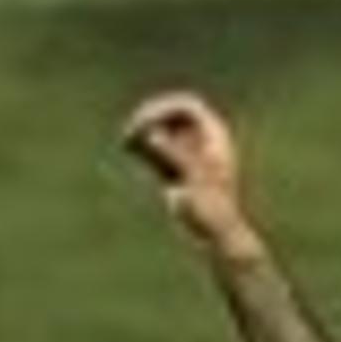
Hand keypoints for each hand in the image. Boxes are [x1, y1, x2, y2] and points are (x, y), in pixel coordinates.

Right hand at [119, 90, 259, 257]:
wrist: (215, 235)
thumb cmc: (212, 207)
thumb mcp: (193, 177)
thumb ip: (173, 152)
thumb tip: (151, 134)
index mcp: (214, 136)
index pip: (188, 106)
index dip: (164, 108)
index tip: (145, 120)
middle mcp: (201, 141)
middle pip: (172, 115)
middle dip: (149, 118)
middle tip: (132, 129)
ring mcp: (187, 155)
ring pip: (161, 133)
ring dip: (142, 131)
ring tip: (126, 138)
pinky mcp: (174, 171)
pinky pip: (155, 150)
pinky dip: (141, 145)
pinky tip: (127, 146)